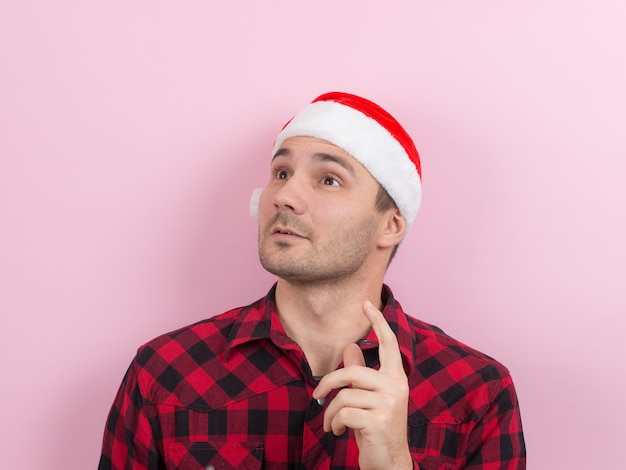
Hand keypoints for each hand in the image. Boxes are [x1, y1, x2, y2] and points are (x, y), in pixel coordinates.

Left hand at [312, 300, 411, 469]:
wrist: (389, 462)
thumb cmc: (377, 428)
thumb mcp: (369, 398)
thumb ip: (360, 373)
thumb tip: (350, 346)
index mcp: (396, 378)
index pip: (388, 344)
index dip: (377, 323)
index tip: (365, 304)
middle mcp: (397, 387)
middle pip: (351, 371)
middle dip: (328, 383)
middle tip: (317, 395)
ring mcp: (390, 404)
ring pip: (344, 395)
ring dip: (330, 412)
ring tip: (332, 423)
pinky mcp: (379, 421)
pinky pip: (343, 412)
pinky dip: (334, 423)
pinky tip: (338, 431)